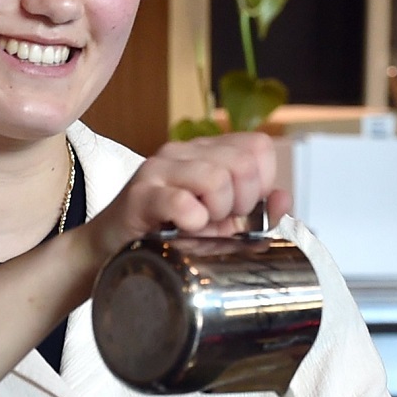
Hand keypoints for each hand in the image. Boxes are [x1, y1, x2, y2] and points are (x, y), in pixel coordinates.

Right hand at [82, 132, 288, 259]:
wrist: (113, 250)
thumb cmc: (171, 234)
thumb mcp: (223, 224)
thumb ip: (259, 212)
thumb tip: (284, 198)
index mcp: (208, 152)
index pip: (259, 146)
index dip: (262, 181)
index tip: (243, 208)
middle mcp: (185, 152)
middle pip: (243, 162)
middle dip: (242, 201)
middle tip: (221, 220)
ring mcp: (161, 169)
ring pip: (216, 178)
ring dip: (217, 213)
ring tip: (200, 225)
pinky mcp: (141, 194)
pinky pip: (181, 201)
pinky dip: (192, 221)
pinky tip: (185, 229)